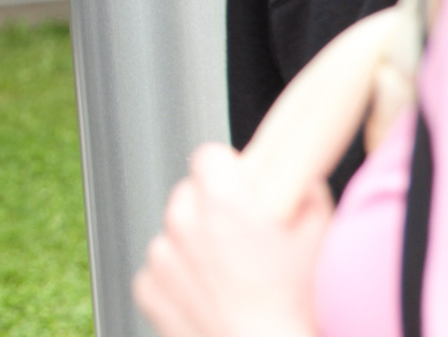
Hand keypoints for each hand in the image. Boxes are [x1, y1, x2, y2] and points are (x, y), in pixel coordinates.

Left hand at [133, 144, 326, 336]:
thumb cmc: (297, 312)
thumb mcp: (320, 241)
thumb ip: (303, 193)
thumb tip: (292, 176)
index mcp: (223, 204)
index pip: (210, 155)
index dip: (232, 171)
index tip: (244, 188)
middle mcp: (183, 223)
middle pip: (191, 195)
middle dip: (215, 211)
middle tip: (247, 244)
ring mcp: (161, 257)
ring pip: (175, 235)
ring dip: (197, 249)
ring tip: (235, 282)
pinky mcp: (148, 289)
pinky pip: (161, 272)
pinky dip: (181, 282)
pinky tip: (214, 301)